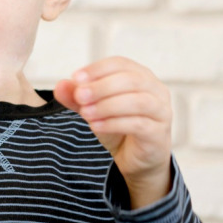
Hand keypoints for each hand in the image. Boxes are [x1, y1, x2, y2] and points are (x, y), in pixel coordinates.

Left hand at [55, 57, 172, 208]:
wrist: (135, 159)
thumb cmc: (118, 128)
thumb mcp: (94, 110)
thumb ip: (77, 98)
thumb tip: (61, 85)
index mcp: (140, 76)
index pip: (120, 64)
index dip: (97, 69)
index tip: (76, 78)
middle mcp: (155, 90)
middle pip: (131, 79)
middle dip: (101, 87)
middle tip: (79, 96)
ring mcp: (161, 111)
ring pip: (138, 101)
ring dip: (108, 105)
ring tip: (85, 113)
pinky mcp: (159, 133)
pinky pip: (138, 124)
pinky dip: (114, 124)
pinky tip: (96, 126)